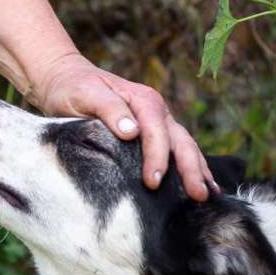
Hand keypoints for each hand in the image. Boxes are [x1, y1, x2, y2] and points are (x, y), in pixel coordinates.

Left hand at [34, 53, 215, 201]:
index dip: (157, 158)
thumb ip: (108, 109)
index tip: (153, 182)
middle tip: (197, 195)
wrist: (67, 79)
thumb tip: (131, 131)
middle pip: (180, 141)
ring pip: (186, 147)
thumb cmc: (73, 88)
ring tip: (207, 195)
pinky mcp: (157, 135)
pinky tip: (203, 186)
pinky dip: (194, 168)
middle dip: (191, 168)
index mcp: (143, 101)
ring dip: (198, 170)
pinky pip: (180, 152)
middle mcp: (157, 111)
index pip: (156, 132)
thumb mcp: (85, 94)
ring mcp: (161, 123)